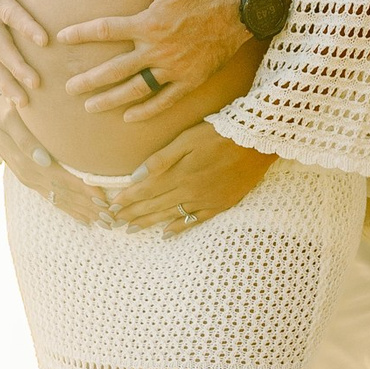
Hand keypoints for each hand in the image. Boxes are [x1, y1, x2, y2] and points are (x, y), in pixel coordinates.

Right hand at [0, 96, 116, 228]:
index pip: (60, 177)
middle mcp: (30, 174)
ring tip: (105, 223)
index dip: (82, 189)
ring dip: (83, 212)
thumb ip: (24, 139)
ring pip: (60, 200)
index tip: (103, 198)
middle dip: (88, 206)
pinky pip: (52, 199)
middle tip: (112, 218)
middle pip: (64, 193)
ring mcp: (31, 180)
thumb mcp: (10, 118)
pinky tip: (86, 220)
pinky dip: (70, 210)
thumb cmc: (5, 111)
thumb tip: (44, 159)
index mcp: (27, 160)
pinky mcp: (31, 182)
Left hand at [57, 0, 251, 118]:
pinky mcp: (191, 79)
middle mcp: (158, 49)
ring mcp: (175, 68)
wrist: (241, 7)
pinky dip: (147, 110)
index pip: (107, 30)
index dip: (82, 33)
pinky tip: (129, 117)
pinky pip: (165, 99)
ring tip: (90, 107)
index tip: (62, 38)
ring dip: (111, 99)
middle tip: (68, 89)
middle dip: (90, 80)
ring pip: (137, 89)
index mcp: (149, 23)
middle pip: (116, 69)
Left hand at [108, 118, 275, 236]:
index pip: (146, 191)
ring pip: (170, 215)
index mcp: (179, 174)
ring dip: (149, 223)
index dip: (127, 199)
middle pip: (154, 206)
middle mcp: (189, 191)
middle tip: (113, 223)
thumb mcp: (188, 138)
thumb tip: (136, 177)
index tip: (111, 207)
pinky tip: (166, 235)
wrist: (258, 141)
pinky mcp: (220, 205)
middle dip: (132, 214)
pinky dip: (179, 228)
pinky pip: (195, 221)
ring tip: (131, 230)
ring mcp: (205, 201)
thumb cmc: (221, 133)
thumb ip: (161, 159)